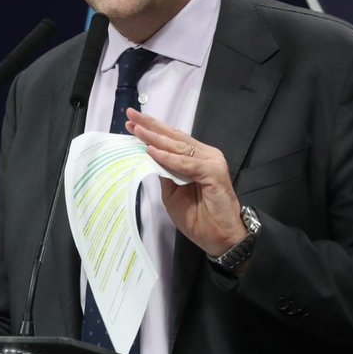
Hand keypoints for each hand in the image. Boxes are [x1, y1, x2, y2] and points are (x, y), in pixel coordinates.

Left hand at [124, 108, 245, 255]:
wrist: (221, 237)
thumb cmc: (199, 218)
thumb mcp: (172, 194)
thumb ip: (164, 174)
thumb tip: (148, 156)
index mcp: (195, 158)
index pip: (171, 140)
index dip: (152, 131)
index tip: (132, 123)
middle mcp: (205, 155)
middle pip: (174, 137)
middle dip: (151, 126)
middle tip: (132, 116)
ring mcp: (211, 162)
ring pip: (179, 147)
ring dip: (156, 138)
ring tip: (138, 130)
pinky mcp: (214, 172)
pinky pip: (187, 163)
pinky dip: (169, 158)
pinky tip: (153, 151)